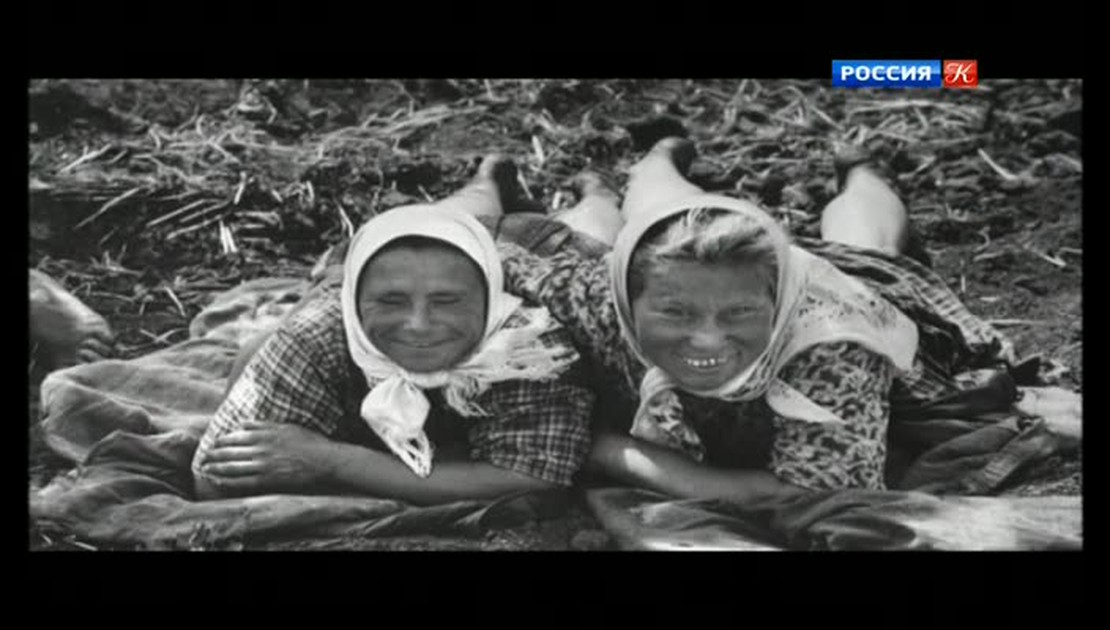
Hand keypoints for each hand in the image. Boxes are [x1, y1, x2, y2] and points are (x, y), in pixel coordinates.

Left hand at [199, 421, 337, 494]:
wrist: (324, 460)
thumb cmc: (309, 442)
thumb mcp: (286, 426)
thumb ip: (263, 425)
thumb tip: (243, 423)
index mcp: (265, 433)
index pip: (235, 436)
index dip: (222, 440)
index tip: (215, 443)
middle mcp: (260, 448)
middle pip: (229, 451)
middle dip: (213, 454)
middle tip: (204, 457)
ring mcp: (262, 465)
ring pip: (231, 466)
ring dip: (215, 468)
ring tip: (204, 469)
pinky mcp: (267, 479)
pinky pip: (241, 481)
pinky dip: (226, 481)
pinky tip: (217, 481)